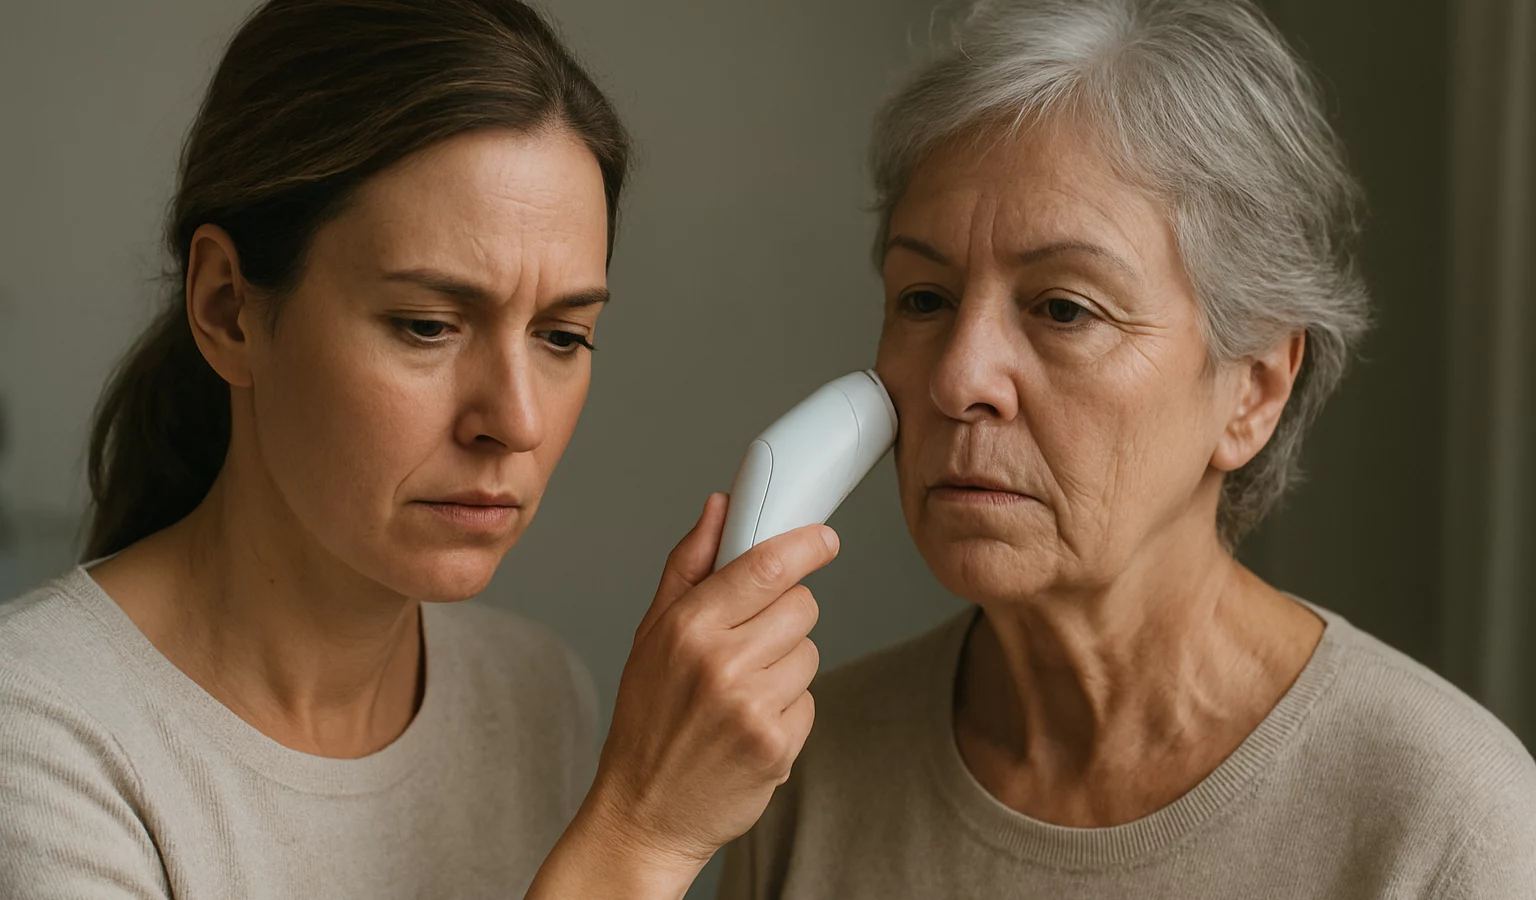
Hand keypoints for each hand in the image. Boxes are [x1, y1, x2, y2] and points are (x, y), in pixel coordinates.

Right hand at [534, 493, 835, 896]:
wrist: (644, 813)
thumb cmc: (648, 719)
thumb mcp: (651, 634)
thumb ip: (689, 565)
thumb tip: (720, 505)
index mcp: (687, 627)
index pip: (766, 566)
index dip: (805, 545)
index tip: (824, 539)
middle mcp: (720, 662)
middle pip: (801, 605)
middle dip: (785, 617)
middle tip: (750, 644)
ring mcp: (751, 706)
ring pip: (809, 652)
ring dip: (786, 667)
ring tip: (742, 693)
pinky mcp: (776, 745)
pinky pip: (809, 700)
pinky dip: (787, 710)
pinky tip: (750, 725)